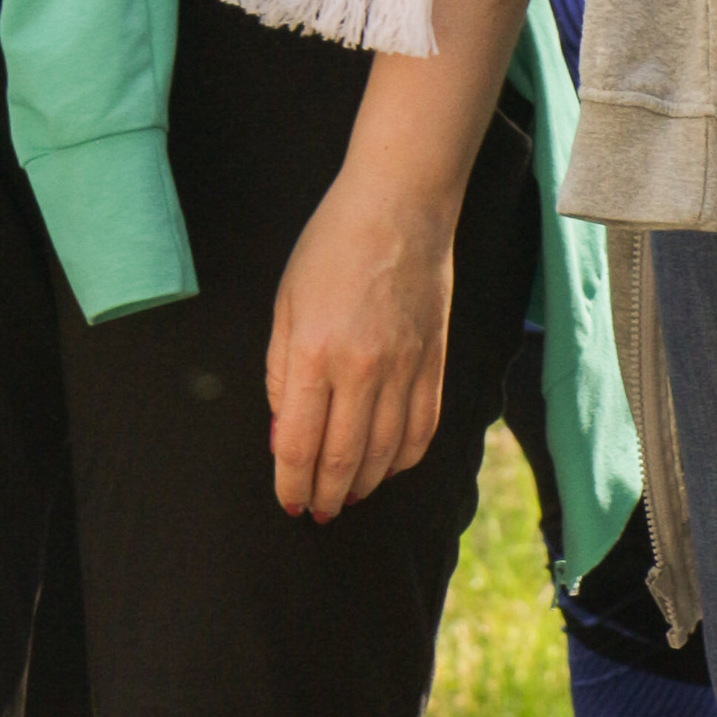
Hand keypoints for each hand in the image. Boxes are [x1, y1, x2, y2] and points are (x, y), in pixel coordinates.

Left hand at [266, 163, 457, 519]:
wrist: (400, 204)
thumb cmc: (332, 244)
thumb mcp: (286, 303)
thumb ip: (281, 373)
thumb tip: (285, 434)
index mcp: (315, 353)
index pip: (300, 445)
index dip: (292, 484)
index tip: (288, 502)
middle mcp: (363, 368)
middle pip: (343, 459)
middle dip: (326, 496)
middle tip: (316, 512)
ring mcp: (405, 367)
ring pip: (385, 453)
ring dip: (363, 484)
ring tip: (348, 495)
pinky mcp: (435, 360)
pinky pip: (422, 428)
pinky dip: (403, 458)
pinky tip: (387, 466)